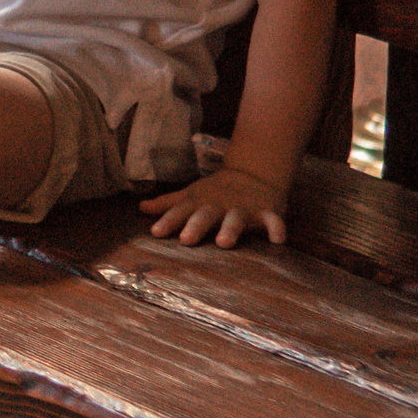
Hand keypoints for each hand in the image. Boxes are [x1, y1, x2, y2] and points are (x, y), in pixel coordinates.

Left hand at [139, 165, 287, 247]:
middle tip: (186, 240)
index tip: (156, 233)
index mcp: (199, 202)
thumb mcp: (191, 195)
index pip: (181, 211)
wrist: (253, 174)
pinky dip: (276, 228)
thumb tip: (140, 208)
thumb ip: (168, 204)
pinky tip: (277, 240)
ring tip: (224, 243)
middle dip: (196, 225)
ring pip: (236, 218)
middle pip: (206, 214)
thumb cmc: (214, 192)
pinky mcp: (267, 211)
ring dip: (230, 228)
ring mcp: (243, 207)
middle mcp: (219, 205)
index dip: (168, 221)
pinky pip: (272, 220)